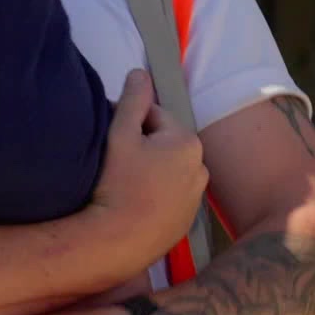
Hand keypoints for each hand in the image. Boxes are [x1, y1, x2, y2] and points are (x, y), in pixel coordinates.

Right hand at [88, 70, 207, 262]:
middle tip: (116, 165)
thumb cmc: (117, 183)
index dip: (130, 125)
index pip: (156, 118)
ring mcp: (196, 197)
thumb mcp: (120, 135)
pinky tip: (134, 203)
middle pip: (164, 145)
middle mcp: (201, 167)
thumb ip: (133, 101)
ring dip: (150, 172)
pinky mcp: (186, 221)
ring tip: (124, 185)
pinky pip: (169, 197)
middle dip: (143, 148)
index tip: (113, 142)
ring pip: (168, 172)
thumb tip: (141, 72)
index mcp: (188, 142)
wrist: (116, 241)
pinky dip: (155, 196)